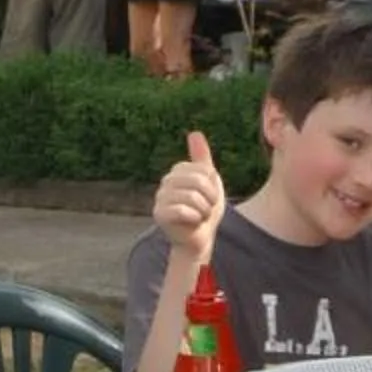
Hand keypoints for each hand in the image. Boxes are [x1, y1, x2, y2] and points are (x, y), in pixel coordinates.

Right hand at [152, 131, 228, 262]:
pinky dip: (194, 218)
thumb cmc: (205, 210)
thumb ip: (202, 158)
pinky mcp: (159, 214)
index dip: (213, 185)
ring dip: (203, 210)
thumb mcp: (210, 182)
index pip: (203, 170)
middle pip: (197, 181)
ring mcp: (160, 197)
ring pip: (191, 197)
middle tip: (206, 209)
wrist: (199, 238)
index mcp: (178, 171)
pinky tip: (192, 222)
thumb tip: (195, 133)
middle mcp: (166, 182)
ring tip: (199, 216)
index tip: (210, 198)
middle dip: (209, 199)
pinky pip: (182, 210)